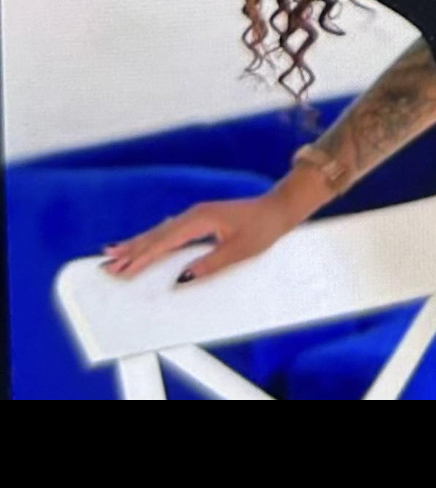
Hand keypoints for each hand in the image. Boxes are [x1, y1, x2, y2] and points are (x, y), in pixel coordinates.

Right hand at [98, 193, 288, 284]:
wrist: (277, 209)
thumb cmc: (262, 229)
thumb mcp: (239, 252)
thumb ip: (210, 264)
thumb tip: (182, 279)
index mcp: (200, 220)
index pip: (164, 242)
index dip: (142, 257)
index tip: (123, 269)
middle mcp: (193, 215)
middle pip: (155, 236)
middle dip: (130, 251)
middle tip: (106, 265)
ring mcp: (195, 216)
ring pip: (160, 233)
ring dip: (137, 245)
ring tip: (113, 254)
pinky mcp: (199, 220)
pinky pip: (169, 231)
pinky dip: (152, 240)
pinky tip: (142, 244)